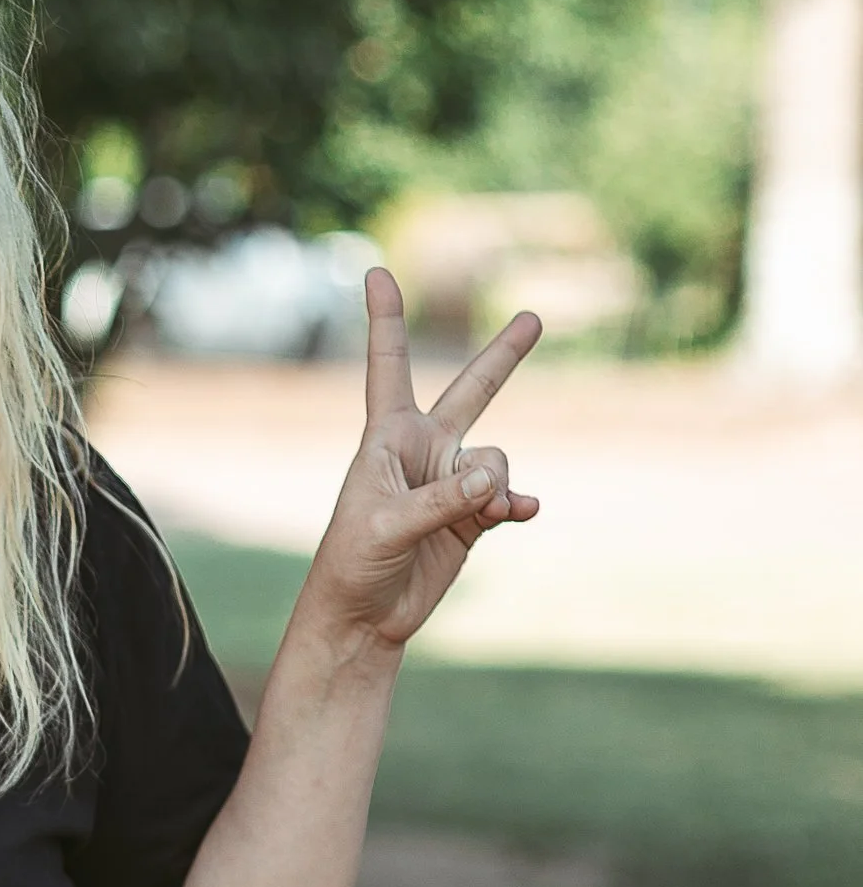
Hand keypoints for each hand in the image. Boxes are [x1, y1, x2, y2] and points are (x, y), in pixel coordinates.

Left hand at [299, 267, 541, 652]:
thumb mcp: (387, 526)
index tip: (375, 270)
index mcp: (387, 438)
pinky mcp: (473, 516)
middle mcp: (424, 450)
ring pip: (498, 460)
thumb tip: (496, 480)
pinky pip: (509, 496)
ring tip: (480, 516)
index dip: (385, 320)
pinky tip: (522, 514)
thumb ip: (443, 500)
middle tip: (533, 317)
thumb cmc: (353, 563)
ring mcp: (453, 483)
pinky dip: (516, 503)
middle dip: (504, 357)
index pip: (387, 367)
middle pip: (472, 391)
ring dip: (496, 486)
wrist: (365, 616)